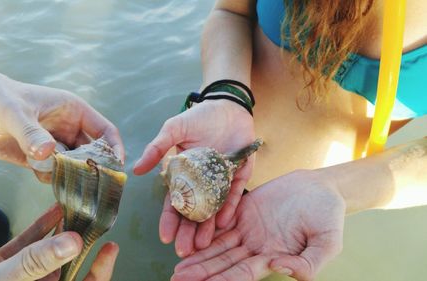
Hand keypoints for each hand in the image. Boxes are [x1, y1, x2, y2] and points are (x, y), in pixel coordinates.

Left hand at [0, 63, 122, 172]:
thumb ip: (32, 133)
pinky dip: (51, 179)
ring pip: (73, 166)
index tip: (116, 168)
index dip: (113, 148)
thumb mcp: (13, 111)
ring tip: (57, 175)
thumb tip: (50, 154)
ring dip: (69, 175)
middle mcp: (67, 128)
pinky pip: (53, 173)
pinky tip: (38, 174)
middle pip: (92, 152)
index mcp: (72, 110)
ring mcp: (52, 144)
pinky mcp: (36, 158)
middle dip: (92, 167)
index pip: (104, 130)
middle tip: (89, 183)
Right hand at [0, 204, 118, 280]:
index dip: (99, 274)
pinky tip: (53, 210)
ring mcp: (13, 279)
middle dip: (82, 246)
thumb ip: (35, 263)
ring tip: (79, 209)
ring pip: (46, 256)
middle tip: (97, 220)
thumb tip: (75, 244)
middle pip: (66, 270)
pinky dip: (39, 229)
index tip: (110, 248)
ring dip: (62, 233)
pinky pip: (24, 247)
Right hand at [134, 99, 255, 256]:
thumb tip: (136, 169)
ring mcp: (221, 181)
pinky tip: (224, 223)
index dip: (170, 220)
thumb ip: (157, 148)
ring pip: (214, 209)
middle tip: (184, 251)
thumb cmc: (198, 117)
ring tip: (204, 245)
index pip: (176, 202)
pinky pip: (234, 194)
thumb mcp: (174, 130)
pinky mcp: (240, 175)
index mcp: (184, 176)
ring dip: (208, 227)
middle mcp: (202, 183)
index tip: (165, 236)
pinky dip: (230, 208)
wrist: (227, 106)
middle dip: (188, 232)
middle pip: (194, 213)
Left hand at [172, 170, 345, 280]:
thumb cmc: (328, 215)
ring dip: (198, 256)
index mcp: (273, 257)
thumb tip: (280, 268)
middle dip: (202, 272)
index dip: (223, 280)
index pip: (243, 274)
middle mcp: (256, 248)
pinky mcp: (242, 211)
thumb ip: (309, 262)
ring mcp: (248, 229)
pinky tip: (188, 239)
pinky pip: (220, 221)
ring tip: (178, 267)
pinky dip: (204, 231)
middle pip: (224, 263)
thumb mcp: (328, 242)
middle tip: (178, 279)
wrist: (321, 187)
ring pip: (218, 245)